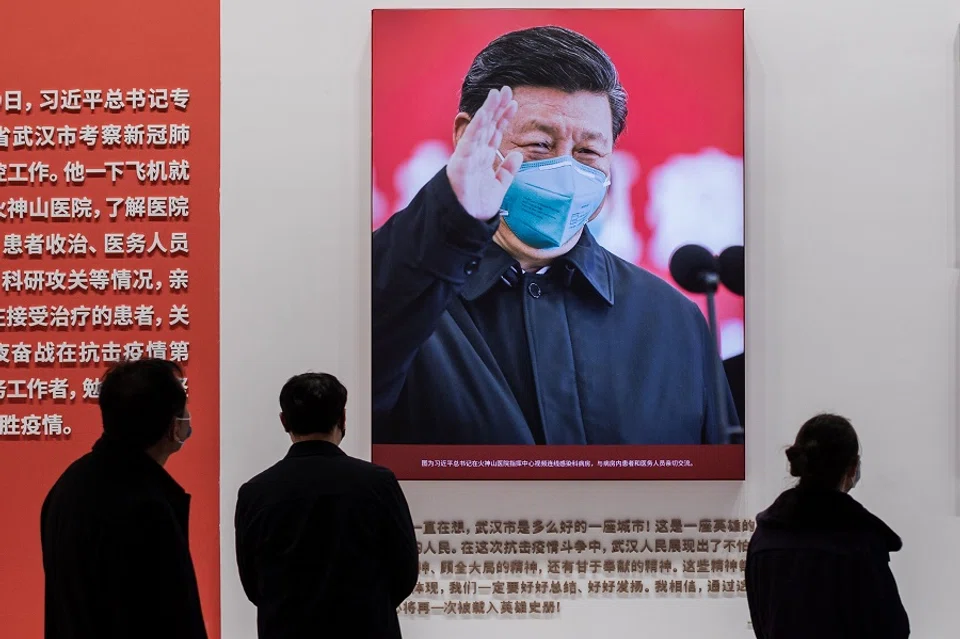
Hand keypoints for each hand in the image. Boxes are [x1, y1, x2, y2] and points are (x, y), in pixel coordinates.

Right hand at [447, 87, 523, 220]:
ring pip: (479, 129)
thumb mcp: (498, 187)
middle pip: (487, 126)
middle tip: (506, 90)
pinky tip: (485, 114)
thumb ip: (507, 171)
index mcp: (484, 158)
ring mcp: (467, 157)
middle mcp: (475, 154)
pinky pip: (470, 142)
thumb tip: (517, 154)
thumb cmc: (477, 206)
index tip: (513, 103)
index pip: (494, 132)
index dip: (503, 117)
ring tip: (496, 94)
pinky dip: (477, 128)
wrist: (465, 224)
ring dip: (488, 111)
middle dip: (496, 108)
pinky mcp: (460, 163)